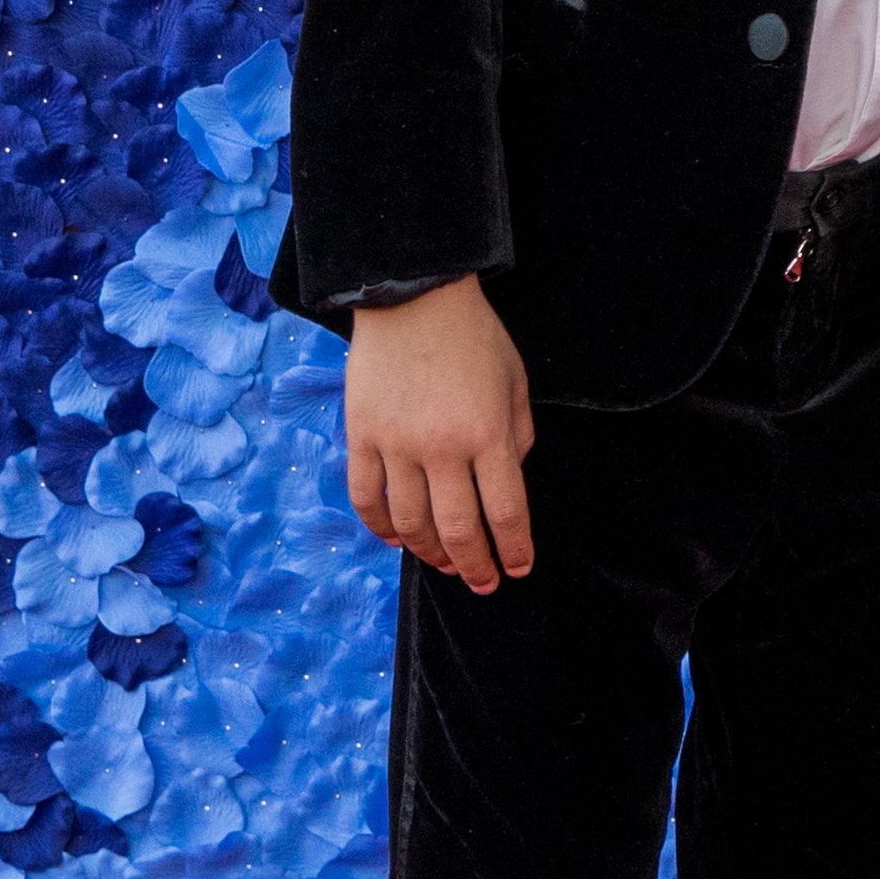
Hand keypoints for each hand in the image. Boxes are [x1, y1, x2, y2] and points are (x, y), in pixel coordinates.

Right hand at [343, 281, 536, 591]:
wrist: (413, 296)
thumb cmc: (474, 336)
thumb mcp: (515, 380)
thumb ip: (518, 434)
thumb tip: (511, 478)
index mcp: (489, 433)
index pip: (506, 511)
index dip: (513, 548)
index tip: (517, 569)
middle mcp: (443, 447)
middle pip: (458, 529)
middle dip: (474, 565)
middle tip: (482, 582)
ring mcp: (396, 445)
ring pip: (410, 522)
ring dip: (429, 553)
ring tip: (445, 564)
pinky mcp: (361, 437)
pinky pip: (367, 498)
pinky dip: (380, 527)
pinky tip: (396, 539)